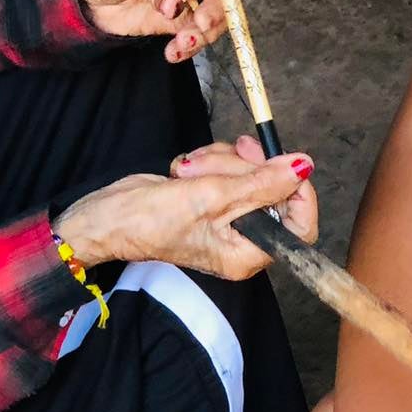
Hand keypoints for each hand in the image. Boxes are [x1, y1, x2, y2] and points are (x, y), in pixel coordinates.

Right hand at [53, 135, 316, 277]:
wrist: (107, 215)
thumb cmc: (152, 220)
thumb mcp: (211, 197)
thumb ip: (261, 183)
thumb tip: (304, 167)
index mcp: (248, 254)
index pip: (299, 227)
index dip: (299, 193)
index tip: (283, 163)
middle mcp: (243, 239)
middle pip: (272, 191)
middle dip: (244, 167)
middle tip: (223, 158)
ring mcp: (228, 216)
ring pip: (247, 173)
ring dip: (220, 161)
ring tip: (190, 171)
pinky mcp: (213, 197)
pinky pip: (228, 168)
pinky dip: (209, 161)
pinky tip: (185, 170)